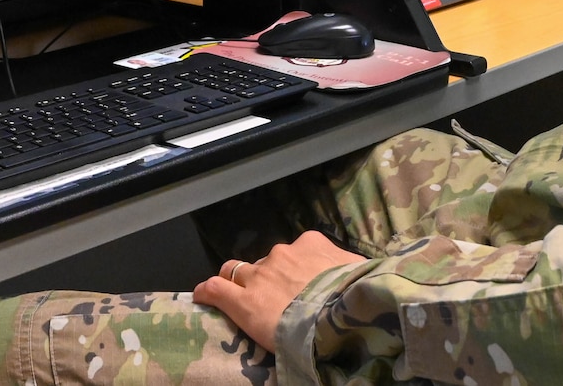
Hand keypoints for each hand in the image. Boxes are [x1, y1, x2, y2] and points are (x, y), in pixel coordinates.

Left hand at [192, 231, 366, 346]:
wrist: (339, 316)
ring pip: (236, 271)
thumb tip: (362, 270)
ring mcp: (259, 276)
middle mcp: (282, 255)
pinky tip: (201, 296)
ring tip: (238, 296)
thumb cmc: (355, 294)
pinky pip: (215, 289)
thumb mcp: (362, 273)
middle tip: (276, 299)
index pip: (295, 252)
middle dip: (267, 277)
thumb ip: (353, 268)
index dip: (292, 269)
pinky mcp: (242, 302)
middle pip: (266, 263)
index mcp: (310, 245)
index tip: (298, 285)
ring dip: (237, 282)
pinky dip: (207, 292)